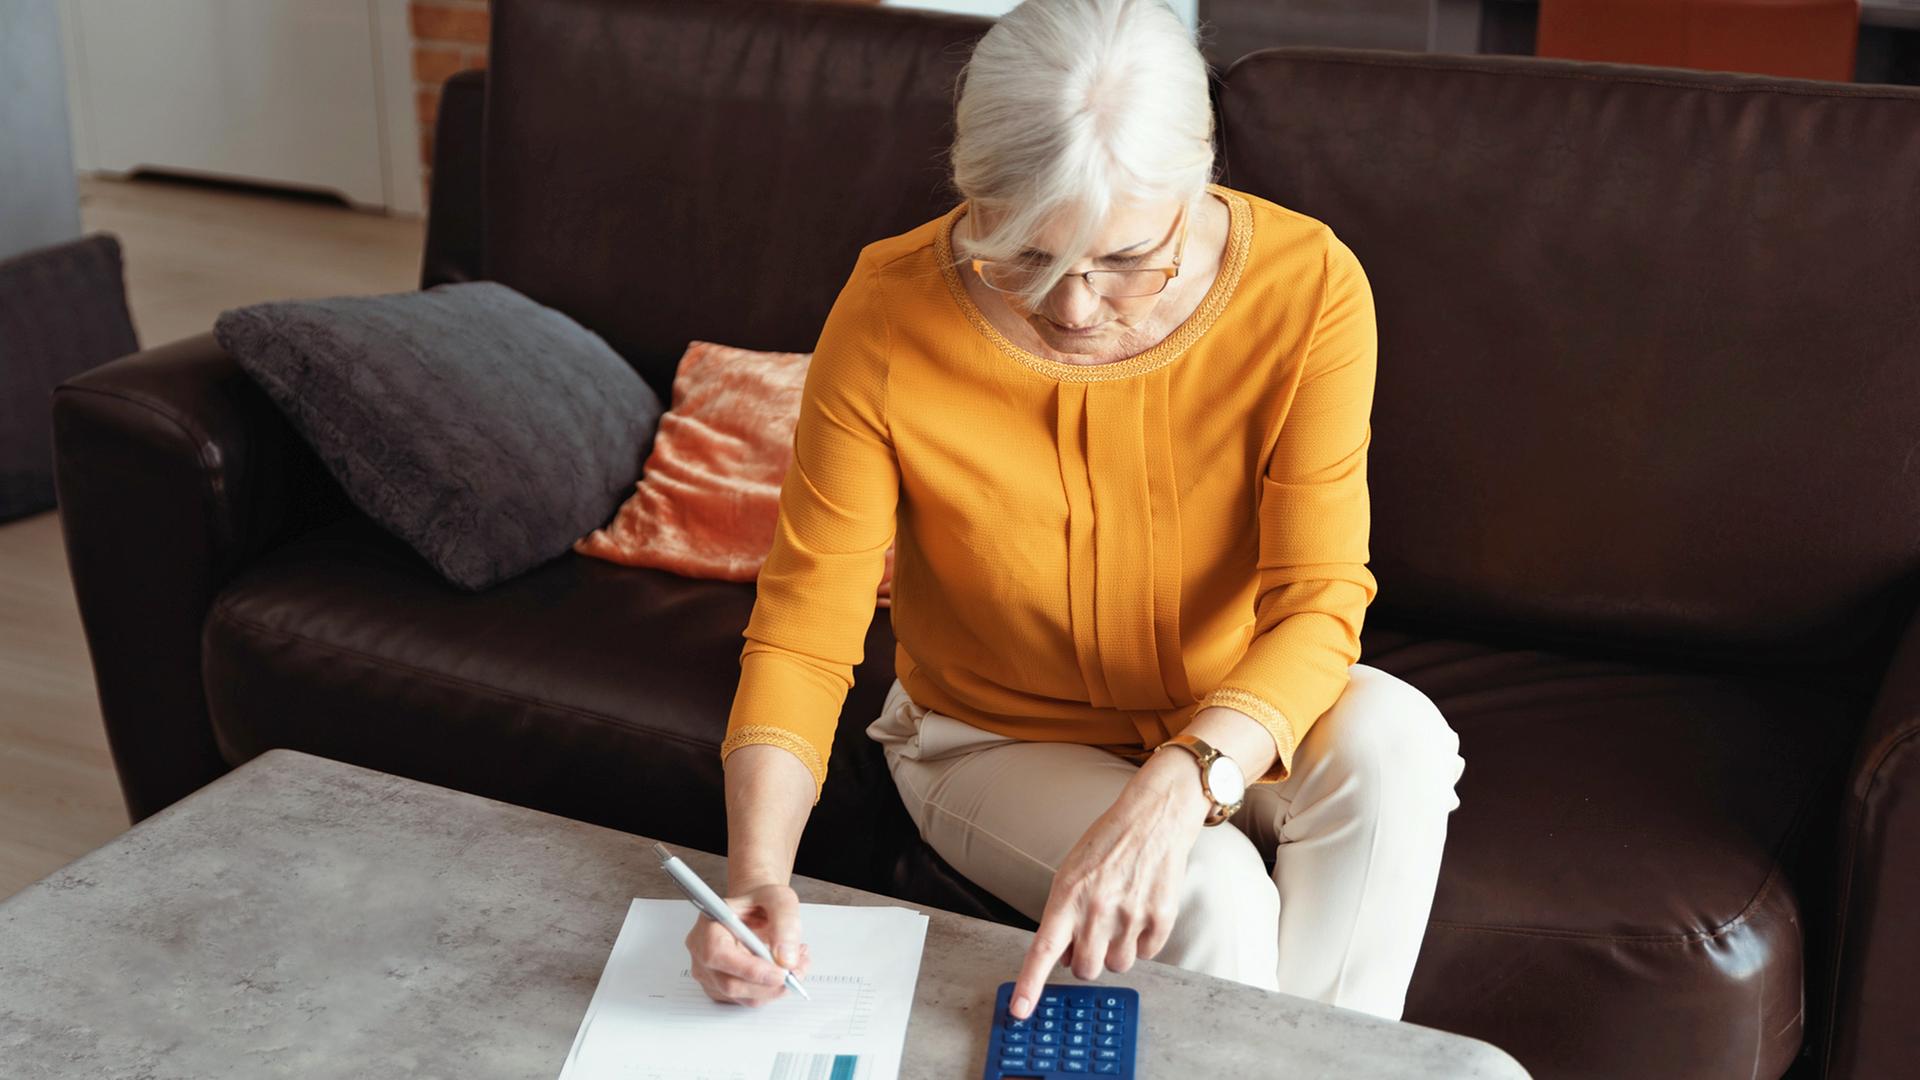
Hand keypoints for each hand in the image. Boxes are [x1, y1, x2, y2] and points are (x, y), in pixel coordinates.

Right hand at [685, 882, 811, 1005]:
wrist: (756, 909)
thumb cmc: (761, 902)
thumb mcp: (780, 899)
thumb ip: (785, 923)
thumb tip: (786, 959)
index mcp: (709, 925)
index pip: (718, 954)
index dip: (749, 969)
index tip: (780, 972)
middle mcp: (702, 952)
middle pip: (730, 983)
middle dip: (770, 983)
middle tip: (797, 970)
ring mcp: (709, 974)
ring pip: (743, 996)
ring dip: (775, 988)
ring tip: (796, 965)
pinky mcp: (721, 989)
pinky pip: (747, 1000)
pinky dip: (770, 991)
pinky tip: (782, 972)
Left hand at [1008, 751, 1210, 1017]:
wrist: (1154, 818)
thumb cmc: (1108, 843)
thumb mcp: (1072, 872)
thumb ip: (1064, 916)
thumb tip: (1062, 958)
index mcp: (1067, 895)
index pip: (1043, 949)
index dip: (1030, 984)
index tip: (1020, 1011)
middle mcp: (1097, 909)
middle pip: (1085, 969)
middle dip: (1086, 962)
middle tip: (1092, 940)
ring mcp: (1131, 915)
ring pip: (1118, 965)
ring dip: (1116, 951)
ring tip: (1120, 917)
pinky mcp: (1161, 918)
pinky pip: (1147, 953)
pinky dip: (1143, 941)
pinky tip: (1142, 911)